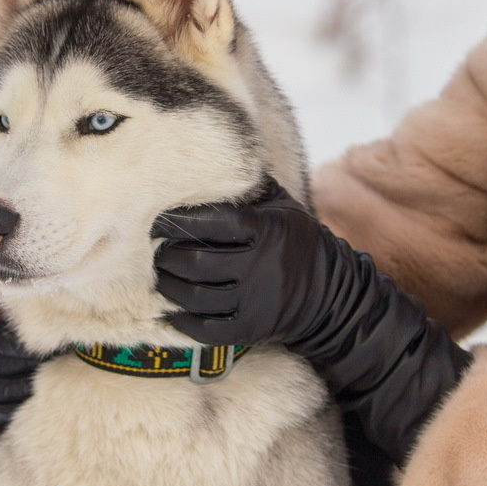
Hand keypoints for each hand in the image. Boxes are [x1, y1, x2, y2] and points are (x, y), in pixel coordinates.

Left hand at [150, 180, 338, 351]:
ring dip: (168, 284)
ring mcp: (253, 302)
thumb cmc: (295, 239)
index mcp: (265, 230)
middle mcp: (258, 267)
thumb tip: (211, 156)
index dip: (180, 221)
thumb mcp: (281, 205)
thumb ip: (249, 185)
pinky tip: (170, 309)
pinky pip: (205, 329)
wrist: (330, 293)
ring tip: (162, 273)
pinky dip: (181, 321)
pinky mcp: (248, 329)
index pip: (213, 222)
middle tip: (156, 248)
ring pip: (194, 296)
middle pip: (196, 261)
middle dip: (167, 254)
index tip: (160, 221)